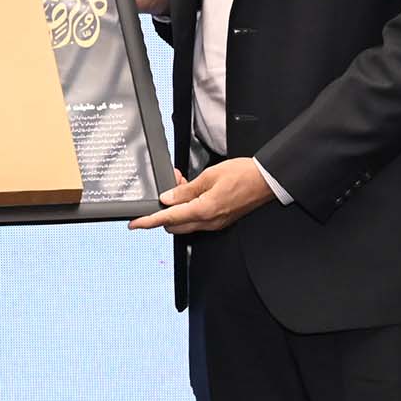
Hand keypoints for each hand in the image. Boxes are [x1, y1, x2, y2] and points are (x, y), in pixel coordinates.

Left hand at [128, 157, 272, 234]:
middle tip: (166, 191)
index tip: (134, 224)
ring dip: (178, 209)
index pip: (168, 218)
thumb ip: (185, 190)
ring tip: (182, 185)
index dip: (148, 222)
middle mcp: (208, 222)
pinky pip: (198, 219)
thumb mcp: (209, 176)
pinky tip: (194, 192)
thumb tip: (167, 198)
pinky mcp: (221, 220)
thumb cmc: (243, 175)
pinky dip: (190, 208)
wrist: (266, 180)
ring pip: (186, 223)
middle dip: (164, 212)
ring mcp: (215, 223)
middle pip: (174, 225)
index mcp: (203, 210)